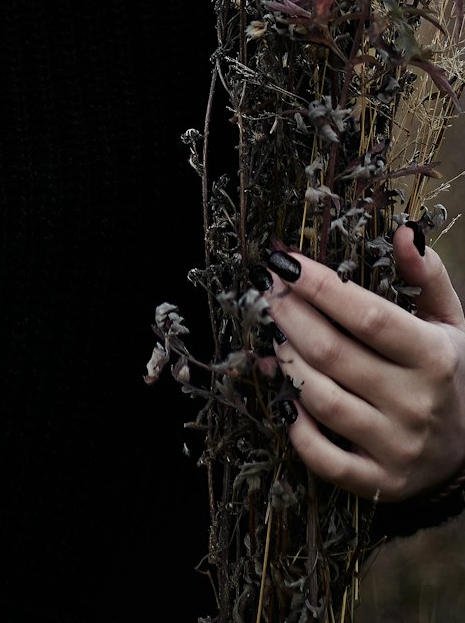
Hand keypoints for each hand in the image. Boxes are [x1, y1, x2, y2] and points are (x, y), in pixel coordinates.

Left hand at [264, 227, 464, 502]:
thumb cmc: (449, 372)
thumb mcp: (450, 322)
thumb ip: (426, 277)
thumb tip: (404, 233)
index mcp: (433, 357)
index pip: (366, 316)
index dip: (320, 286)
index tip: (285, 262)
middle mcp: (414, 403)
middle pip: (333, 353)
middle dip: (290, 315)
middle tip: (268, 291)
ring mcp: (395, 447)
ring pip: (321, 399)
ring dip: (285, 361)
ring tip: (273, 334)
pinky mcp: (379, 482)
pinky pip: (323, 459)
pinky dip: (294, 427)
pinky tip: (282, 396)